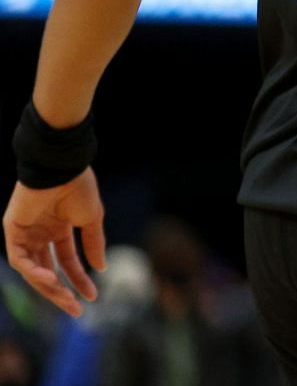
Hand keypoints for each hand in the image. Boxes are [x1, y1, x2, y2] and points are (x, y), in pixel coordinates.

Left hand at [5, 170, 107, 316]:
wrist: (63, 168)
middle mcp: (40, 234)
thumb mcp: (91, 219)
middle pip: (48, 271)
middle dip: (61, 292)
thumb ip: (94, 244)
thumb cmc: (79, 188)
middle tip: (75, 310)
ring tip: (64, 297)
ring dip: (48, 286)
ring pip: (33, 270)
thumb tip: (102, 267)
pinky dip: (33, 271)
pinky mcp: (13, 230)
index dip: (80, 279)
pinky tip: (50, 277)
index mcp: (58, 229)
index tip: (93, 296)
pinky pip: (20, 259)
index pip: (67, 262)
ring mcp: (25, 234)